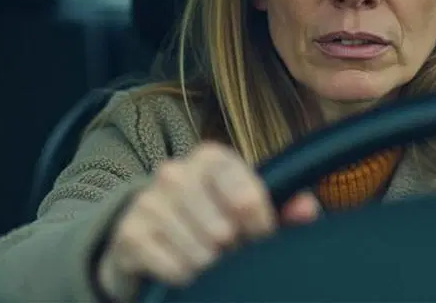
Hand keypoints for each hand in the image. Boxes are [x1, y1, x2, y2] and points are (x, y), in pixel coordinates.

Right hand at [95, 142, 319, 301]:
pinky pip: (174, 269)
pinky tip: (185, 266)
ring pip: (199, 254)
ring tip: (209, 256)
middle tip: (229, 248)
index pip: (246, 198)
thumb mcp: (254, 207)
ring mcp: (149, 200)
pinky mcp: (129, 233)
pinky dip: (185, 277)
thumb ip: (287, 206)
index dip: (259, 227)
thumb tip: (306, 209)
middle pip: (222, 231)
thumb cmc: (216, 214)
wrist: (154, 232)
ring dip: (210, 265)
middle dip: (233, 249)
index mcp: (212, 158)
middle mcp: (176, 171)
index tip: (260, 236)